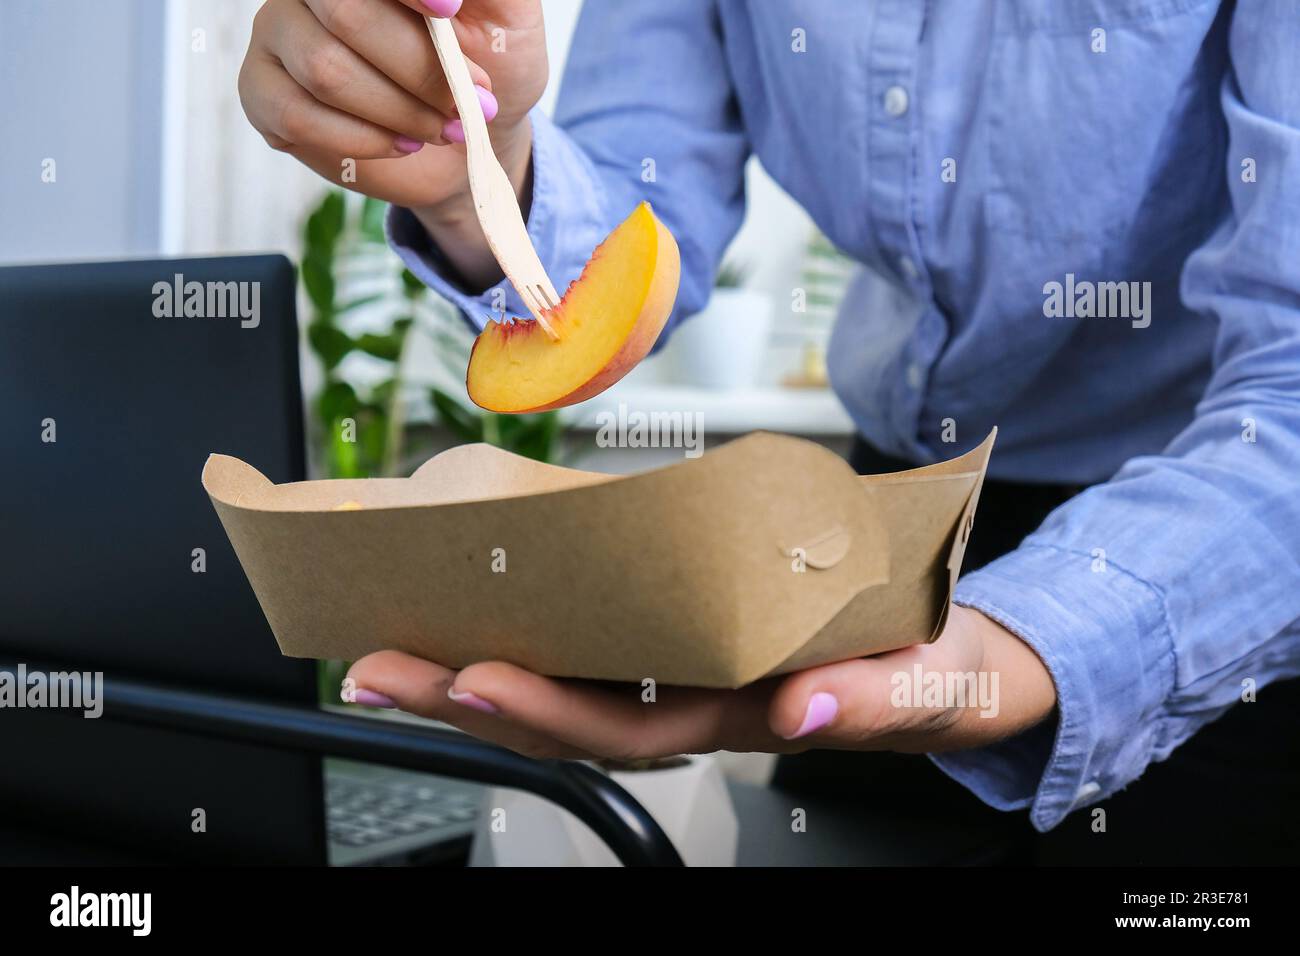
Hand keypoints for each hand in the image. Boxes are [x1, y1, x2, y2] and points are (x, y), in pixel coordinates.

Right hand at [239, 0, 547, 284]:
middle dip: (419, 70)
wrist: (470, 133)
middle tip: (468, 104)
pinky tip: (400, 143)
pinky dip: (362, 139)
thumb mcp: (508, 15)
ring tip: (442, 129)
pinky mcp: (262, 91)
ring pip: (324, 69)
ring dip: (398, 112)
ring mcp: (278, 32)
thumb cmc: (489, 65)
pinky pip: (296, 114)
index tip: (451, 10)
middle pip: (345, 14)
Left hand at [344, 605, 1057, 760]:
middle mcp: (699, 699)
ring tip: (394, 643)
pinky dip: (528, 631)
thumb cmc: (939, 668)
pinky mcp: (687, 635)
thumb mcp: (931, 684)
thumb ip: (874, 702)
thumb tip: (803, 707)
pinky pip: (594, 644)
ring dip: (475, 667)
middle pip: (565, 714)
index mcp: (745, 714)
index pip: (628, 727)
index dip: (547, 710)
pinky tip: (478, 614)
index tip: (473, 676)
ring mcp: (687, 671)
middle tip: (378, 664)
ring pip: (565, 684)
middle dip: (467, 695)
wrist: (959, 661)